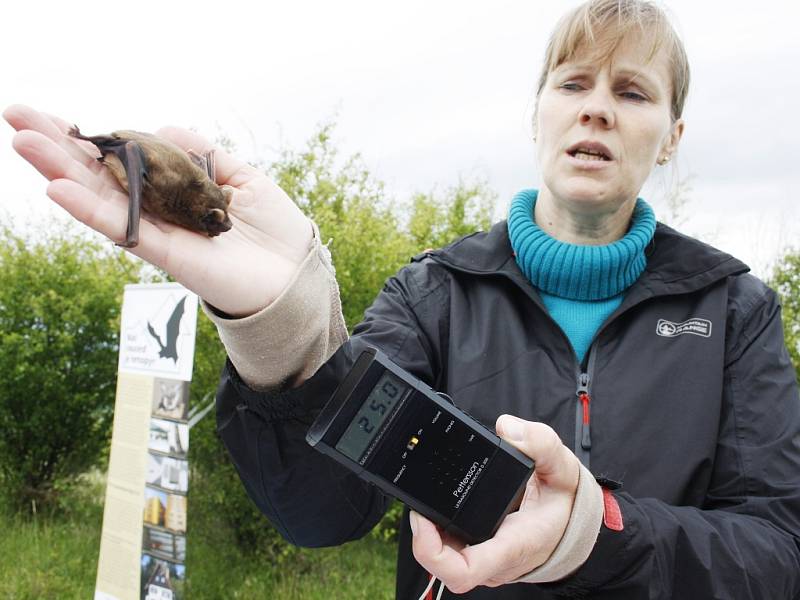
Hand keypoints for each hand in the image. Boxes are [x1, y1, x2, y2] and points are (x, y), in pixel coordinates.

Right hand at [3, 104, 311, 316]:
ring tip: (22, 139)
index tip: (55, 116)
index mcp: (173, 193)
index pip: (122, 162)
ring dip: (60, 169)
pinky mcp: (167, 256)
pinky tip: (57, 187)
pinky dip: (90, 210)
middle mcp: (158, 212)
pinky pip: (123, 230)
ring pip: (99, 199)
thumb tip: (164, 127)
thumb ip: (202, 153)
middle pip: (98, 176)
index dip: (90, 140)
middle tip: (16, 116)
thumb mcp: (242, 177)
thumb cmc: (274, 229)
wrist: (295, 272)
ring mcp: (159, 233)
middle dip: (59, 147)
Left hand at [410, 416, 579, 593]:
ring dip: (427, 535)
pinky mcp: (479, 552)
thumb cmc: (565, 501)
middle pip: (442, 566)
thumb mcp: (563, 466)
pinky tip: (436, 505)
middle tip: (417, 502)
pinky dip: (436, 531)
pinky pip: (449, 550)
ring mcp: (485, 560)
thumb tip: (507, 428)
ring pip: (442, 558)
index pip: (463, 571)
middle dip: (422, 537)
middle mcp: (495, 562)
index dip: (431, 551)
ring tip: (423, 501)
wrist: (573, 522)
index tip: (422, 518)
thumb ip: (540, 443)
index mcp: (513, 546)